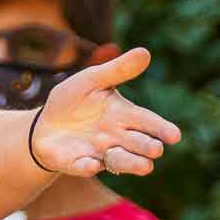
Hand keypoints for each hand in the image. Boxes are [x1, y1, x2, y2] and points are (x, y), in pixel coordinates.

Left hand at [30, 48, 179, 176]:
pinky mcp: (79, 164)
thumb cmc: (73, 101)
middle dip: (148, 147)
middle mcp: (117, 138)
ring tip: (146, 166)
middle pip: (140, 145)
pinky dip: (88, 167)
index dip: (162, 129)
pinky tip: (91, 164)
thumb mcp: (92, 80)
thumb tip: (145, 52)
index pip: (148, 122)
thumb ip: (118, 70)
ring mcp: (100, 153)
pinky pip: (85, 168)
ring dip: (131, 163)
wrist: (44, 124)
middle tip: (156, 149)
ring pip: (122, 162)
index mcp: (123, 115)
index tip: (175, 136)